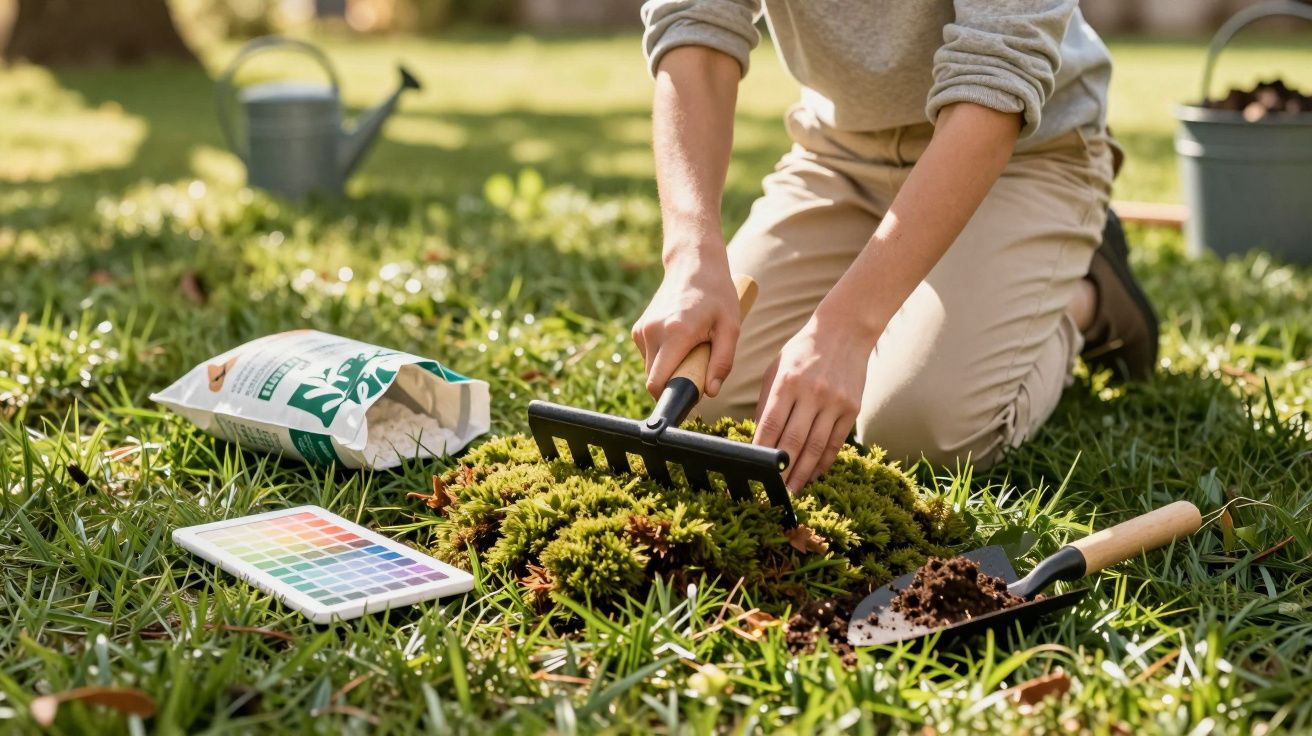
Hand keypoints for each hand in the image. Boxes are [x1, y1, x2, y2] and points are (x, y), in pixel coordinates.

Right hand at [632, 254, 739, 398]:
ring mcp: (642, 330)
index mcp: (676, 334)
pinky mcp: (638, 329)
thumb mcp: (730, 328)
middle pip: (654, 380)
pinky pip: (648, 357)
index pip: (657, 383)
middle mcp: (652, 333)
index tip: (688, 398)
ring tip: (690, 349)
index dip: (670, 398)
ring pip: (651, 369)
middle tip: (697, 369)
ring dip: (669, 370)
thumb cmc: (717, 295)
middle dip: (673, 384)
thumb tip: (711, 393)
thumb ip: (722, 362)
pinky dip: (663, 358)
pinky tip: (679, 341)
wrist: (694, 264)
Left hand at [754, 312, 876, 491]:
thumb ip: (767, 402)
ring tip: (791, 491)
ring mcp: (834, 402)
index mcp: (787, 382)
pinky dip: (824, 462)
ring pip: (816, 447)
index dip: (761, 451)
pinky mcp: (851, 408)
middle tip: (772, 493)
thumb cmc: (803, 351)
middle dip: (782, 472)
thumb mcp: (776, 369)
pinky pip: (835, 442)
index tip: (753, 470)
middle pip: (794, 442)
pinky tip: (814, 474)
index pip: (771, 424)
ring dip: (803, 474)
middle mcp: (812, 393)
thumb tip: (758, 439)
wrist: (845, 331)